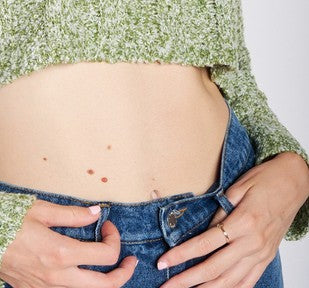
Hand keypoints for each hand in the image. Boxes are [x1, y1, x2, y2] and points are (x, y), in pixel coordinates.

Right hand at [0, 199, 138, 287]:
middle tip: (130, 261)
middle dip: (124, 274)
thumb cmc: (5, 220)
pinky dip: (82, 287)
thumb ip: (72, 214)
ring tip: (112, 271)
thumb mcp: (40, 209)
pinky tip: (84, 275)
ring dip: (105, 284)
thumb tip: (97, 212)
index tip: (107, 226)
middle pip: (105, 287)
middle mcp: (57, 277)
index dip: (114, 240)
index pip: (104, 255)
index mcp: (60, 253)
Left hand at [156, 151, 308, 286]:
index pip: (205, 244)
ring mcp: (261, 254)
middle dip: (187, 280)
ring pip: (230, 282)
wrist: (294, 182)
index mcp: (243, 222)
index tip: (163, 261)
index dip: (182, 255)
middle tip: (166, 286)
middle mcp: (252, 243)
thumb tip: (203, 229)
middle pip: (214, 269)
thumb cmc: (265, 179)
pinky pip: (248, 282)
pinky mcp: (267, 258)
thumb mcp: (238, 187)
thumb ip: (220, 211)